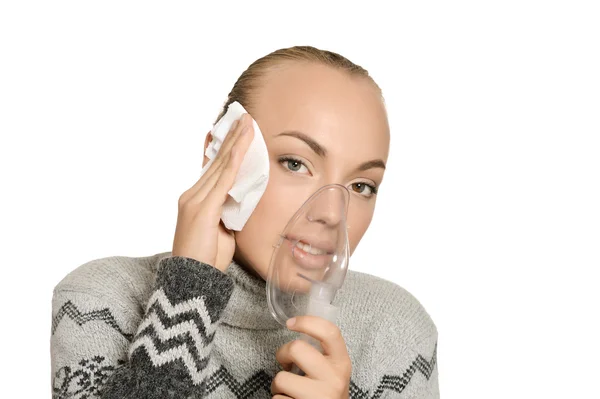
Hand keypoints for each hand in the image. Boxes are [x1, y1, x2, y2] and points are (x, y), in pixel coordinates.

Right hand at [172, 114, 253, 271]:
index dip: (224, 147)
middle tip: (244, 117)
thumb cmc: (207, 260)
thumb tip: (244, 199)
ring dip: (236, 141)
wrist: (192, 282)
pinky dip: (235, 158)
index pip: (212, 167)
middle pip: (216, 160)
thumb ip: (230, 211)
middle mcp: (192, 195)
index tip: (235, 130)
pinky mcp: (202, 207)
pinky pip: (224, 177)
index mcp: (196, 200)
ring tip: (248, 123)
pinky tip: (244, 143)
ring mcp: (195, 200)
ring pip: (221, 163)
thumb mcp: (223, 230)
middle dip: (231, 137)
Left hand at [272, 316, 350, 398]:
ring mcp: (319, 397)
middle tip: (285, 363)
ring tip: (289, 390)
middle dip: (282, 354)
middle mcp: (333, 379)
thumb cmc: (326, 392)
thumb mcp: (332, 371)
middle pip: (296, 348)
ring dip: (278, 385)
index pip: (330, 332)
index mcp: (342, 363)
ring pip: (281, 378)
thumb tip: (296, 325)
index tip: (290, 323)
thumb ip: (322, 352)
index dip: (307, 322)